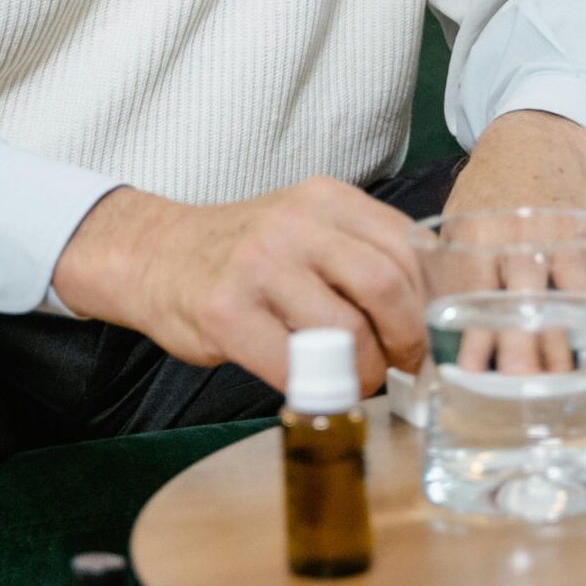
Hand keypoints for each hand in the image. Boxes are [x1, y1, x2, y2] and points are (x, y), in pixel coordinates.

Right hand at [50, 178, 424, 394]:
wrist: (156, 255)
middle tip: (402, 365)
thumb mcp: (306, 226)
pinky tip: (313, 385)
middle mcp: (295, 223)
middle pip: (386, 286)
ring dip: (364, 372)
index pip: (407, 247)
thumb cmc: (244, 254)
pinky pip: (296, 365)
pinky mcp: (227, 312)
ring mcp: (259, 266)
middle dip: (406, 340)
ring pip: (347, 331)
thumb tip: (429, 306)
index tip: (428, 333)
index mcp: (326, 198)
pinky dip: (317, 387)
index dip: (428, 301)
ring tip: (354, 379)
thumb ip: (360, 251)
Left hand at [440, 111, 585, 369]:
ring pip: (573, 290)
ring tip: (570, 375)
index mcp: (478, 230)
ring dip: (574, 335)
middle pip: (525, 296)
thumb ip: (455, 276)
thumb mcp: (460, 222)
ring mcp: (564, 230)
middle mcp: (521, 231)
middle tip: (526, 381)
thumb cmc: (490, 191)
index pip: (474, 289)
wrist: (536, 136)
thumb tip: (450, 337)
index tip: (475, 371)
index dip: (475, 332)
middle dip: (526, 341)